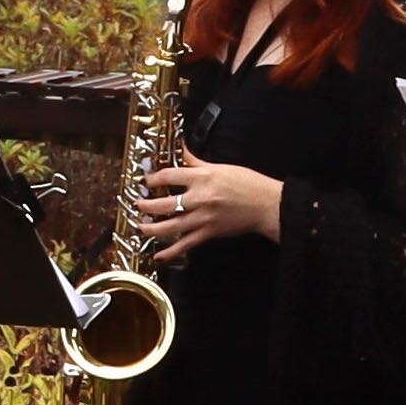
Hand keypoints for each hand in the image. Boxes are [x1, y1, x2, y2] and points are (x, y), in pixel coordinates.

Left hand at [147, 156, 283, 262]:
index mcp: (202, 177)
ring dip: (152, 228)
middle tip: (138, 204)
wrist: (267, 205)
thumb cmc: (248, 183)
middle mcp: (200, 198)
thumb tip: (182, 149)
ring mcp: (203, 217)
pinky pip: (186, 244)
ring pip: (170, 226)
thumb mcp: (221, 166)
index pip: (169, 176)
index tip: (147, 181)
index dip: (153, 179)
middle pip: (164, 203)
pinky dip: (171, 251)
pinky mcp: (209, 232)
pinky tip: (158, 255)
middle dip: (147, 205)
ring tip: (141, 227)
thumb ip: (197, 161)